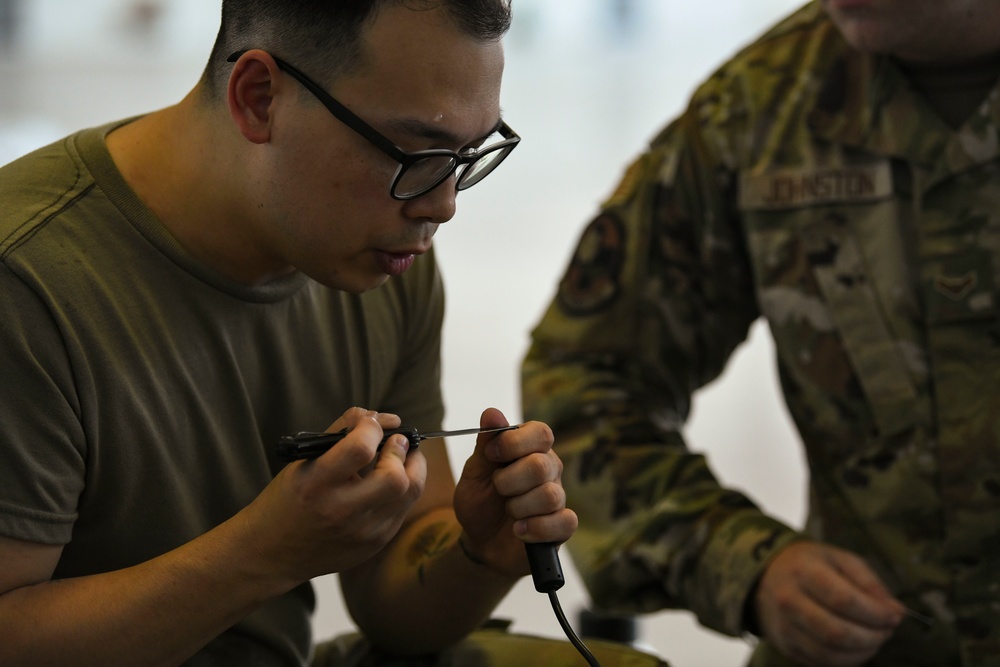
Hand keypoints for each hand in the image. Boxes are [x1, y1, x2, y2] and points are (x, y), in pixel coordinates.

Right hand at [241, 408, 425, 583]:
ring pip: (409, 493)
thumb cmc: (290, 498)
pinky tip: (390, 482)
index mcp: (314, 485)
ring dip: (412, 467)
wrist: (273, 553)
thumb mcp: (303, 461)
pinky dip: (404, 490)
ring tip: (402, 456)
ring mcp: (361, 533)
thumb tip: (382, 416)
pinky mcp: (374, 544)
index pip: (359, 449)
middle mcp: (339, 512)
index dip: (372, 428)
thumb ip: (341, 432)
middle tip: (396, 441)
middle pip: (394, 478)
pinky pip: (404, 510)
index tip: (371, 424)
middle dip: (402, 451)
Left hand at [452, 408, 577, 576]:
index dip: (514, 443)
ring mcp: (558, 497)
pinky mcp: (562, 526)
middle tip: (497, 489)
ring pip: (549, 496)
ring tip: (508, 512)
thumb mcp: (474, 472)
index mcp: (531, 450)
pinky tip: (519, 531)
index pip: (541, 433)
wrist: (480, 541)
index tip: (491, 455)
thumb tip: (492, 413)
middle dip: (509, 481)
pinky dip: (535, 528)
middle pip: (542, 465)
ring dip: (518, 507)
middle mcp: (550, 469)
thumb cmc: (480, 501)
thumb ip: (485, 443)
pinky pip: (564, 522)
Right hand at [754, 541, 905, 666]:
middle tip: (887, 630)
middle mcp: (789, 601)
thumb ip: (868, 581)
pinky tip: (856, 647)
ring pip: (831, 654)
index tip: (894, 616)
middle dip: (873, 637)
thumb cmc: (809, 565)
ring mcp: (785, 627)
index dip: (875, 613)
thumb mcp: (838, 558)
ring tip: (875, 640)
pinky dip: (848, 660)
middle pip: (837, 632)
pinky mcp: (786, 646)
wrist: (765, 576)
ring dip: (863, 652)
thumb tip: (895, 610)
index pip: (843, 600)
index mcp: (804, 572)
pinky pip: (823, 663)